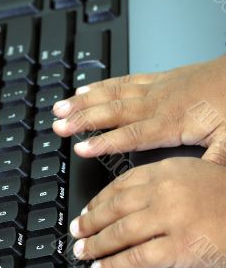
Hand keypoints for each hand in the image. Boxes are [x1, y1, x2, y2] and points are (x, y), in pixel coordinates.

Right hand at [53, 54, 225, 164]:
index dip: (104, 143)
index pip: (130, 135)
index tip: (80, 149)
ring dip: (84, 100)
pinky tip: (87, 87)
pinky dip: (101, 85)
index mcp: (171, 122)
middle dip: (82, 119)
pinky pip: (123, 80)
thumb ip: (211, 164)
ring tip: (62, 106)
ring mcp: (154, 89)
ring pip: (112, 94)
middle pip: (112, 112)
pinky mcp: (157, 80)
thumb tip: (197, 187)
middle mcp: (157, 104)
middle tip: (58, 125)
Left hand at [68, 157, 225, 267]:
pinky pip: (138, 257)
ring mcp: (171, 219)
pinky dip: (115, 265)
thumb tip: (130, 196)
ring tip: (82, 251)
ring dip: (96, 244)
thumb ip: (162, 181)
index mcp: (168, 170)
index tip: (87, 209)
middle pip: (116, 207)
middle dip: (91, 221)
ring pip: (121, 232)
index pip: (121, 184)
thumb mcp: (193, 175)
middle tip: (76, 229)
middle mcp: (165, 191)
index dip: (99, 199)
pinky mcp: (179, 248)